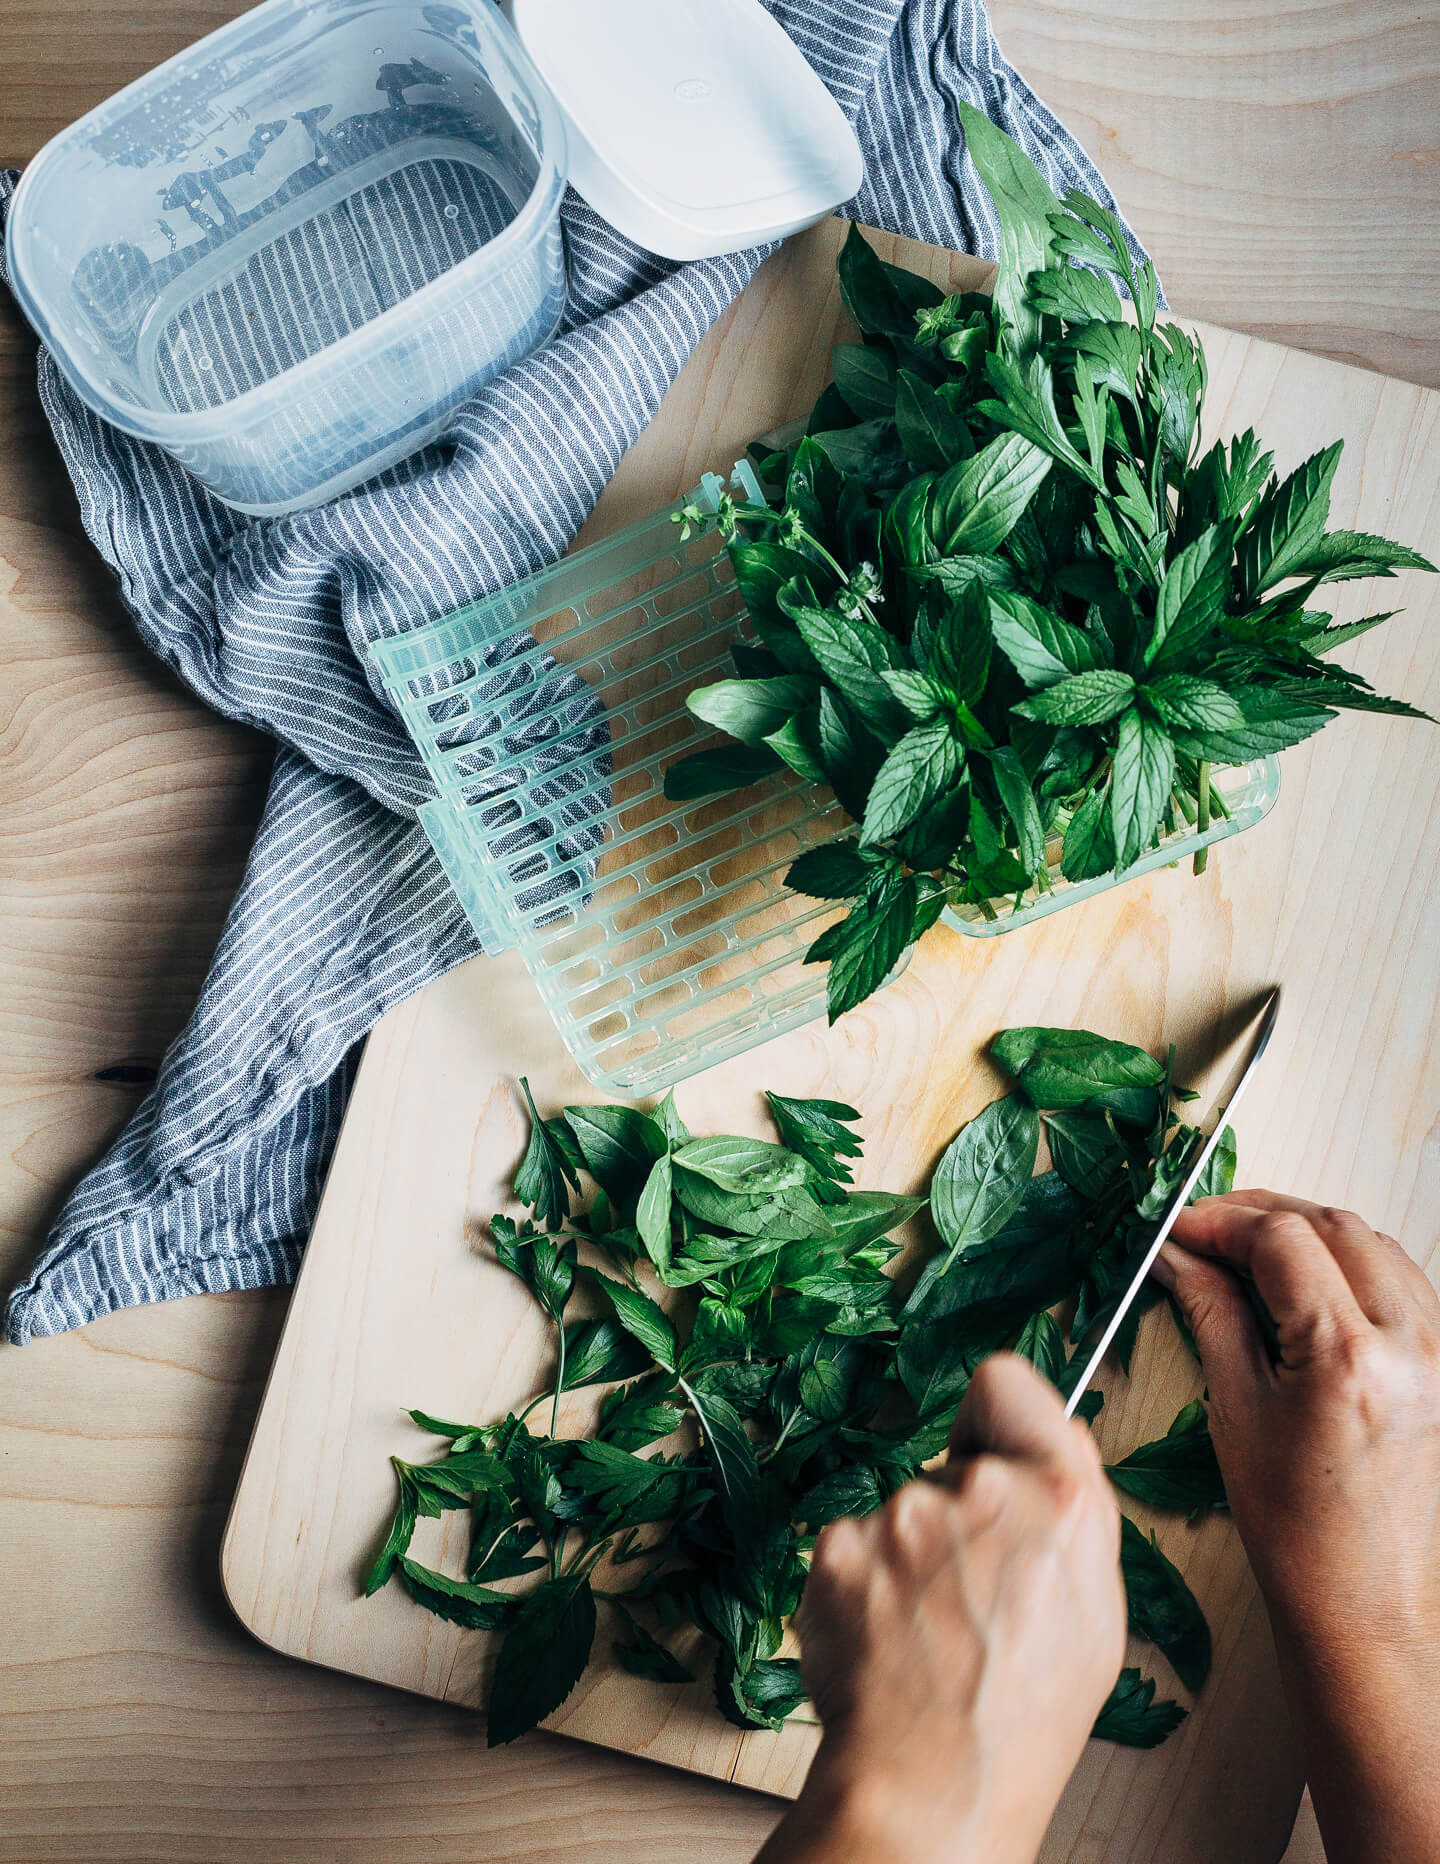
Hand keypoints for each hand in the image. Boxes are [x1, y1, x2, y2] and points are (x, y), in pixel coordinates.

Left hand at [756, 1355, 1123, 1863]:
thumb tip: (1053, 1437)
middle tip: (969, 1591)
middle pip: (953, 1463)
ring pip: (901, 1511)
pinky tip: (887, 1639)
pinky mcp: (838, 1547)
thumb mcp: (1095, 1607)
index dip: (997, 1415)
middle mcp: (979, 1490)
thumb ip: (1072, 1506)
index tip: (991, 1448)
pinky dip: (863, 1585)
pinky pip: (852, 1545)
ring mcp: (900, 1516)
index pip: (1007, 1381)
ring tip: (929, 1633)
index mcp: (1060, 1496)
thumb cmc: (1023, 1715)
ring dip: (909, 1555)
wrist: (935, 1787)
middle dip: (957, 1510)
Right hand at [1159, 1190, 1439, 1863]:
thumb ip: (1209, 1312)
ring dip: (1309, 1231)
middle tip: (1206, 1229)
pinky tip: (1306, 1281)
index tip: (1179, 1229)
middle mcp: (1411, 1343)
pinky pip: (1401, 1279)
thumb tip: (1178, 1255)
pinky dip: (1350, 1261)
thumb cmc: (1296, 1526)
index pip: (1281, 1239)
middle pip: (1333, 1224)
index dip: (1220, 1221)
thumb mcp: (1234, 1409)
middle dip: (1262, 1215)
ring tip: (1249, 1250)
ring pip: (1373, 1242)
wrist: (1364, 1601)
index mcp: (1347, 1356)